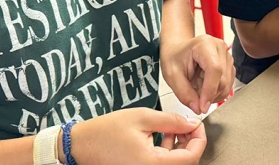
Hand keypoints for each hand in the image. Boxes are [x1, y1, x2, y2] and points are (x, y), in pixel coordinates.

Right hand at [65, 108, 205, 164]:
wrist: (79, 146)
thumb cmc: (106, 131)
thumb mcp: (142, 118)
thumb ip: (171, 120)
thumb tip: (192, 123)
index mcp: (153, 164)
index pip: (191, 158)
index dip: (199, 139)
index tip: (197, 123)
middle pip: (184, 162)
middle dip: (190, 142)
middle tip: (188, 123)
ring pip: (174, 163)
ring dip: (180, 146)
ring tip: (174, 126)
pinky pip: (162, 164)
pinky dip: (168, 151)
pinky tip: (163, 134)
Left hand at [161, 35, 234, 113]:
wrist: (178, 50)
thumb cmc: (174, 57)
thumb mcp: (172, 75)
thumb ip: (184, 93)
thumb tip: (198, 108)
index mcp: (205, 44)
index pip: (215, 70)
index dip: (210, 91)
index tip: (202, 107)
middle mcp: (220, 48)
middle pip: (223, 80)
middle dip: (209, 95)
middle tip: (193, 95)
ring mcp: (227, 56)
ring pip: (227, 85)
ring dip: (212, 94)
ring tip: (197, 87)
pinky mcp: (229, 65)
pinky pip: (227, 85)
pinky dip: (215, 92)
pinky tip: (204, 86)